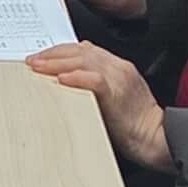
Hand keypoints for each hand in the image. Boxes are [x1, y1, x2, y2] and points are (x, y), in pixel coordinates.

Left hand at [30, 41, 171, 168]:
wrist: (155, 137)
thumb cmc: (133, 123)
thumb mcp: (115, 95)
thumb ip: (95, 84)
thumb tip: (66, 81)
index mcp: (118, 66)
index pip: (84, 49)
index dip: (60, 50)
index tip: (41, 56)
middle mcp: (118, 68)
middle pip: (80, 51)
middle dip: (53, 54)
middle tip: (32, 60)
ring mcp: (119, 79)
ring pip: (84, 61)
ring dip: (57, 62)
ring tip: (38, 66)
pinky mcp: (117, 94)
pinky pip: (95, 80)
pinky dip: (77, 77)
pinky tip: (61, 78)